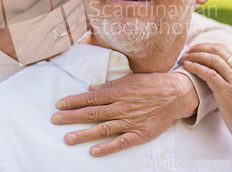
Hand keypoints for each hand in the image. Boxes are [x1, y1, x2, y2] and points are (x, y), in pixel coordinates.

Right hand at [0, 0, 87, 64]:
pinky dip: (78, 31)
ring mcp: (44, 42)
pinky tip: (84, 21)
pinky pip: (68, 41)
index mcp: (25, 20)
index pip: (46, 4)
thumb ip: (28, 2)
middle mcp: (35, 31)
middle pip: (59, 13)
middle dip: (72, 0)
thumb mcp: (12, 13)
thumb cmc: (9, 30)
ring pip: (66, 25)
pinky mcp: (50, 52)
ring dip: (77, 12)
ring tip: (82, 2)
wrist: (4, 55)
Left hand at [51, 72, 198, 155]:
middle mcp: (121, 107)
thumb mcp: (130, 79)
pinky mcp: (140, 133)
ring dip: (84, 134)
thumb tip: (91, 89)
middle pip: (92, 113)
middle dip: (72, 117)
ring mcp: (130, 121)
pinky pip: (121, 142)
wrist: (177, 94)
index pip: (91, 98)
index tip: (60, 104)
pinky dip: (107, 147)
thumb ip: (109, 86)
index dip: (74, 101)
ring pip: (103, 128)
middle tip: (55, 120)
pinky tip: (94, 151)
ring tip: (68, 138)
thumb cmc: (152, 84)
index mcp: (118, 92)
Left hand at [182, 43, 231, 149]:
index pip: (224, 48)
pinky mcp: (227, 92)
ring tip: (184, 58)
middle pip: (217, 50)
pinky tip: (188, 67)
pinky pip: (209, 74)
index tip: (195, 47)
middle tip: (187, 51)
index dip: (207, 45)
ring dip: (195, 56)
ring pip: (212, 60)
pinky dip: (196, 68)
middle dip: (199, 48)